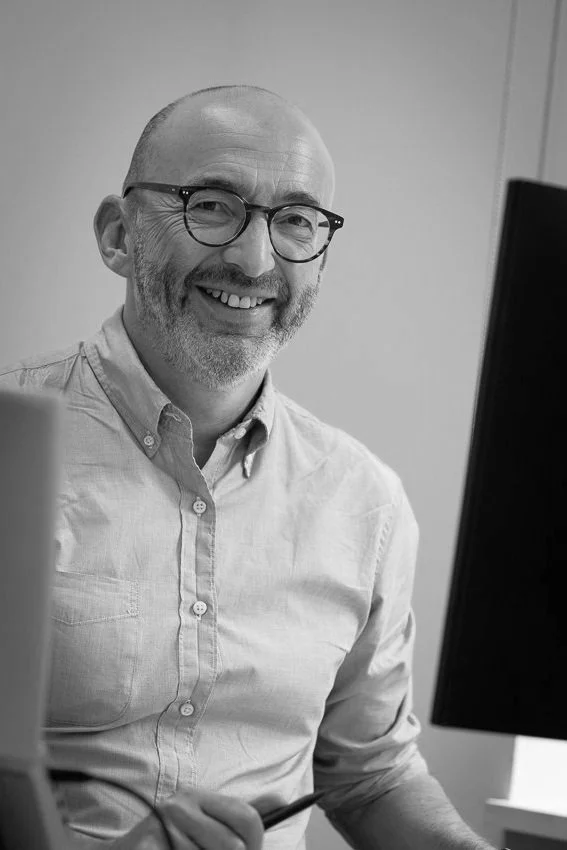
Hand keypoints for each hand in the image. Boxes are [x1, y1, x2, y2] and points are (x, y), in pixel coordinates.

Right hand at [110, 788, 281, 849]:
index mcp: (198, 796)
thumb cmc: (172, 839)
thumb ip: (240, 813)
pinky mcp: (148, 846)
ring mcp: (163, 827)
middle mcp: (181, 806)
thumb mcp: (204, 819)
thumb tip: (282, 800)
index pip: (248, 818)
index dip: (256, 844)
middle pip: (233, 847)